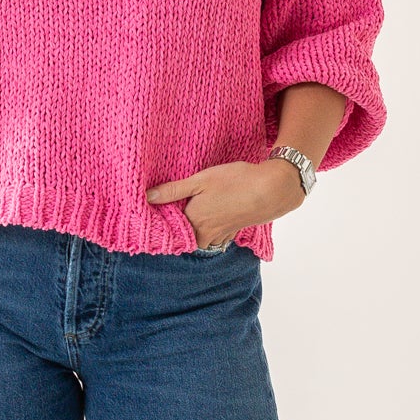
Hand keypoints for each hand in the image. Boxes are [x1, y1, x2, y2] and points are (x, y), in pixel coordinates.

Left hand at [146, 157, 303, 249]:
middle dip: (179, 229)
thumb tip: (147, 197)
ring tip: (192, 214)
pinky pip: (216, 237)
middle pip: (185, 237)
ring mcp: (221, 235)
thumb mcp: (201, 180)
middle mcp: (206, 233)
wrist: (272, 190)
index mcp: (194, 221)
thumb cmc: (235, 181)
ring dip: (195, 230)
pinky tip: (212, 216)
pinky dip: (210, 230)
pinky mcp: (233, 232)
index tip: (157, 213)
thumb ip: (174, 190)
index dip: (163, 222)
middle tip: (172, 214)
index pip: (171, 229)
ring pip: (201, 239)